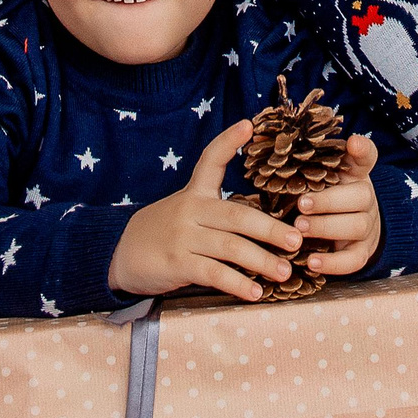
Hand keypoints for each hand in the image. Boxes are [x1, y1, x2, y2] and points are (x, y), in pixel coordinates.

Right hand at [108, 121, 302, 301]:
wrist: (120, 254)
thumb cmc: (165, 232)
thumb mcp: (186, 210)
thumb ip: (218, 211)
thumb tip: (266, 224)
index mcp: (195, 193)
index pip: (211, 160)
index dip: (228, 141)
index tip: (248, 125)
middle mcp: (190, 210)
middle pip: (236, 215)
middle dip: (270, 228)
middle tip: (297, 240)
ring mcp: (183, 236)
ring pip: (230, 247)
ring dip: (261, 261)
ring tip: (284, 272)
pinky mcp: (176, 262)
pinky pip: (213, 273)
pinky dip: (237, 283)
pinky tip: (255, 293)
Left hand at [284, 134, 381, 275]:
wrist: (347, 232)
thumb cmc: (319, 196)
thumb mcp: (312, 177)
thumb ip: (296, 164)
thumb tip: (257, 140)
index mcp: (354, 174)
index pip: (366, 157)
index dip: (362, 149)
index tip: (352, 142)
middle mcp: (365, 197)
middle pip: (361, 195)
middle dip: (329, 200)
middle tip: (301, 204)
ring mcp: (368, 225)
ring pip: (357, 225)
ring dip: (326, 227)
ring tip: (300, 229)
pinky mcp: (363, 252)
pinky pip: (354, 259)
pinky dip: (333, 263)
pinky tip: (311, 262)